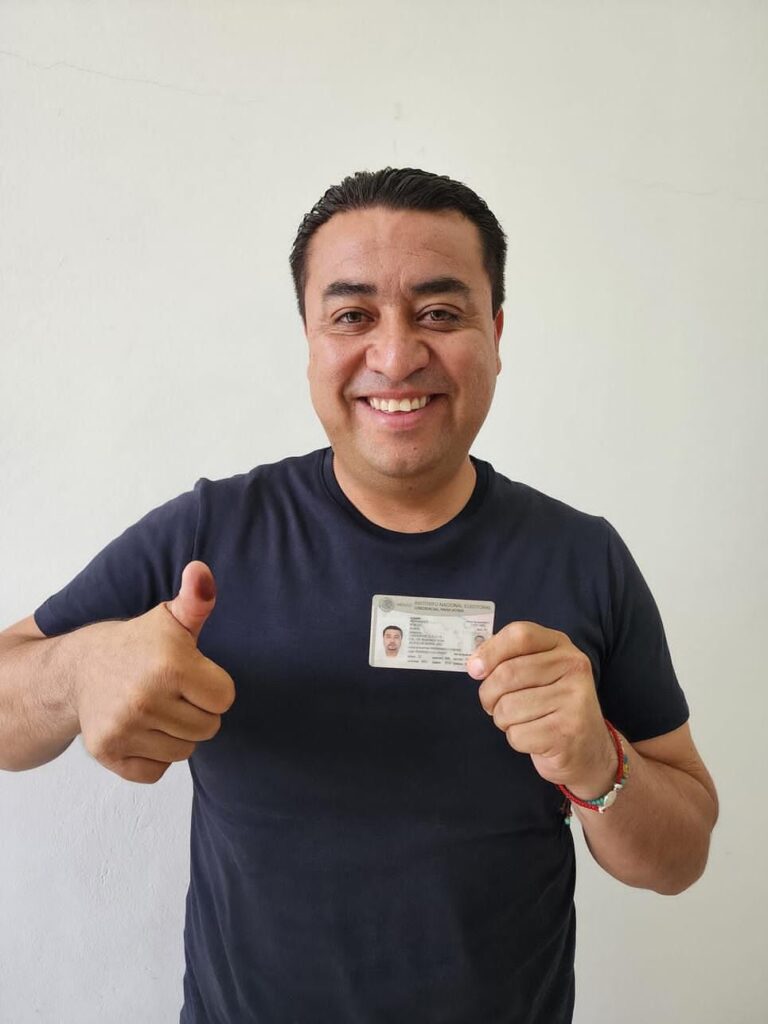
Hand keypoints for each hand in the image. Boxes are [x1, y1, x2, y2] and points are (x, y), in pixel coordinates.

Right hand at [73, 561, 235, 784]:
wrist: (77, 669)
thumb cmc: (136, 643)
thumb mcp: (169, 618)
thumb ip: (197, 599)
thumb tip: (201, 571)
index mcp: (169, 664)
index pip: (225, 698)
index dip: (212, 686)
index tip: (191, 674)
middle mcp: (145, 699)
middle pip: (209, 728)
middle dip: (196, 711)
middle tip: (172, 692)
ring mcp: (124, 729)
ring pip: (184, 751)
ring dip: (176, 734)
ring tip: (155, 708)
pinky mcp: (108, 753)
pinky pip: (156, 772)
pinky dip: (152, 757)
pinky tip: (140, 730)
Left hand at [467, 621, 615, 799]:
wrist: (589, 750)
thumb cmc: (552, 706)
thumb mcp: (539, 672)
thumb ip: (509, 659)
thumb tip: (475, 664)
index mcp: (561, 646)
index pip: (520, 635)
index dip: (490, 651)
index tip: (475, 669)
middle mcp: (573, 667)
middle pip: (507, 673)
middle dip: (489, 694)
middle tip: (495, 704)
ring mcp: (574, 699)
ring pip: (507, 707)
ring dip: (503, 720)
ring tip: (522, 721)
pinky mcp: (567, 732)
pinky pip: (517, 734)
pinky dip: (517, 740)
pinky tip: (535, 738)